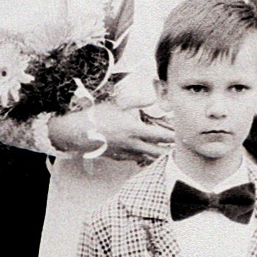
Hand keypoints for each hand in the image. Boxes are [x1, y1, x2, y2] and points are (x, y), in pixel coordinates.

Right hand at [48, 103, 171, 162]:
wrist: (77, 133)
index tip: (179, 135)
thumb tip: (153, 97)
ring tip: (165, 153)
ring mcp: (124, 153)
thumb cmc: (97, 116)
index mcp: (134, 130)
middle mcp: (131, 144)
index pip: (159, 136)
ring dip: (155, 155)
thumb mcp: (118, 104)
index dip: (171, 136)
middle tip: (177, 149)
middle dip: (168, 151)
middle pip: (156, 152)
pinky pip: (133, 159)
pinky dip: (141, 157)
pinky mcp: (117, 157)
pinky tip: (144, 154)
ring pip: (146, 157)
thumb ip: (138, 101)